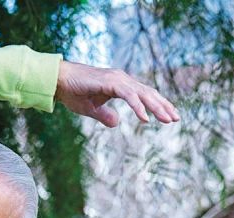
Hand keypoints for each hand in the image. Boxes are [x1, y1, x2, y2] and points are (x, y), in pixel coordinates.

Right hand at [56, 61, 178, 127]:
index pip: (145, 94)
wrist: (57, 81)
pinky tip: (145, 118)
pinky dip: (138, 106)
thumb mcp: (92, 109)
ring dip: (156, 107)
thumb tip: (116, 124)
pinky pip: (128, 95)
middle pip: (148, 93)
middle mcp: (122, 79)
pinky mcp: (109, 82)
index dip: (158, 104)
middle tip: (176, 118)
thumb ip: (106, 116)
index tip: (171, 116)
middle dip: (163, 106)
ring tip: (168, 120)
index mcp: (120, 84)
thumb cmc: (73, 92)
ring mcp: (116, 79)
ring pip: (142, 93)